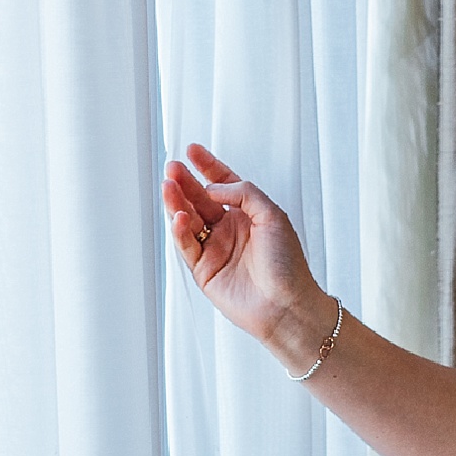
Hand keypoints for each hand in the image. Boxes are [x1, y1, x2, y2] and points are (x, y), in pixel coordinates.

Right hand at [162, 144, 330, 363]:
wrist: (286, 305)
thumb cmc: (287, 264)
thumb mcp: (272, 215)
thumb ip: (244, 193)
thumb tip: (213, 187)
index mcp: (247, 214)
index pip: (222, 184)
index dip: (207, 166)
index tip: (192, 150)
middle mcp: (229, 230)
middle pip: (200, 200)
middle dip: (185, 183)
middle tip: (172, 168)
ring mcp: (215, 250)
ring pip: (189, 221)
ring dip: (177, 203)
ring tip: (168, 186)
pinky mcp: (204, 271)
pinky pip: (187, 246)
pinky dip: (180, 231)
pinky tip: (179, 217)